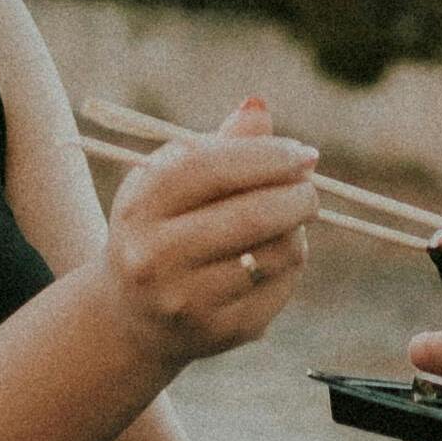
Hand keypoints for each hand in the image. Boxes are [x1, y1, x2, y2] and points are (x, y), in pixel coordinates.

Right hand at [89, 97, 319, 372]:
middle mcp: (155, 256)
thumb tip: (258, 107)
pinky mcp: (219, 332)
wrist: (132, 316)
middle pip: (252, 216)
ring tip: (287, 222)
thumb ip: (216, 144)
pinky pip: (280, 286)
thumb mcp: (172, 181)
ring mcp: (186, 300)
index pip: (213, 167)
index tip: (303, 155)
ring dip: (296, 230)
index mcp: (141, 205)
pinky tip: (273, 257)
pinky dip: (289, 265)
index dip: (268, 156)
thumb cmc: (162, 229)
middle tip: (309, 189)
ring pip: (276, 253)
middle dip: (297, 195)